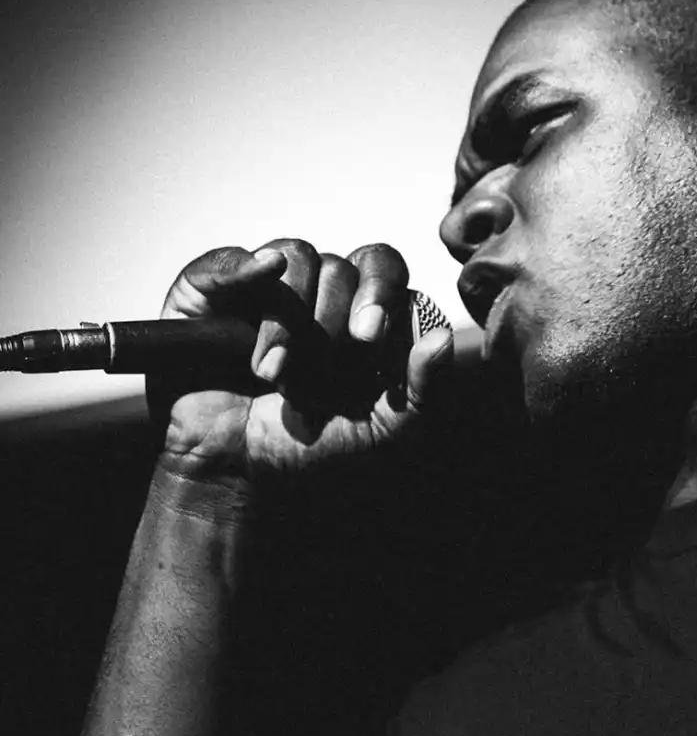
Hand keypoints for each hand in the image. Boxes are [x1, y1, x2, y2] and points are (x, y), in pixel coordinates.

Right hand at [148, 238, 453, 481]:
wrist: (237, 476)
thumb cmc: (315, 453)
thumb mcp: (384, 433)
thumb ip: (424, 392)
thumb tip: (442, 337)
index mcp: (367, 318)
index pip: (387, 275)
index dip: (383, 297)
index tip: (370, 339)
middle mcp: (322, 295)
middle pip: (348, 265)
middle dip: (345, 309)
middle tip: (340, 351)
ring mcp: (269, 287)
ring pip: (298, 260)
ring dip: (292, 323)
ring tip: (275, 377)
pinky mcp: (214, 290)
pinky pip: (232, 259)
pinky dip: (246, 268)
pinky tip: (261, 279)